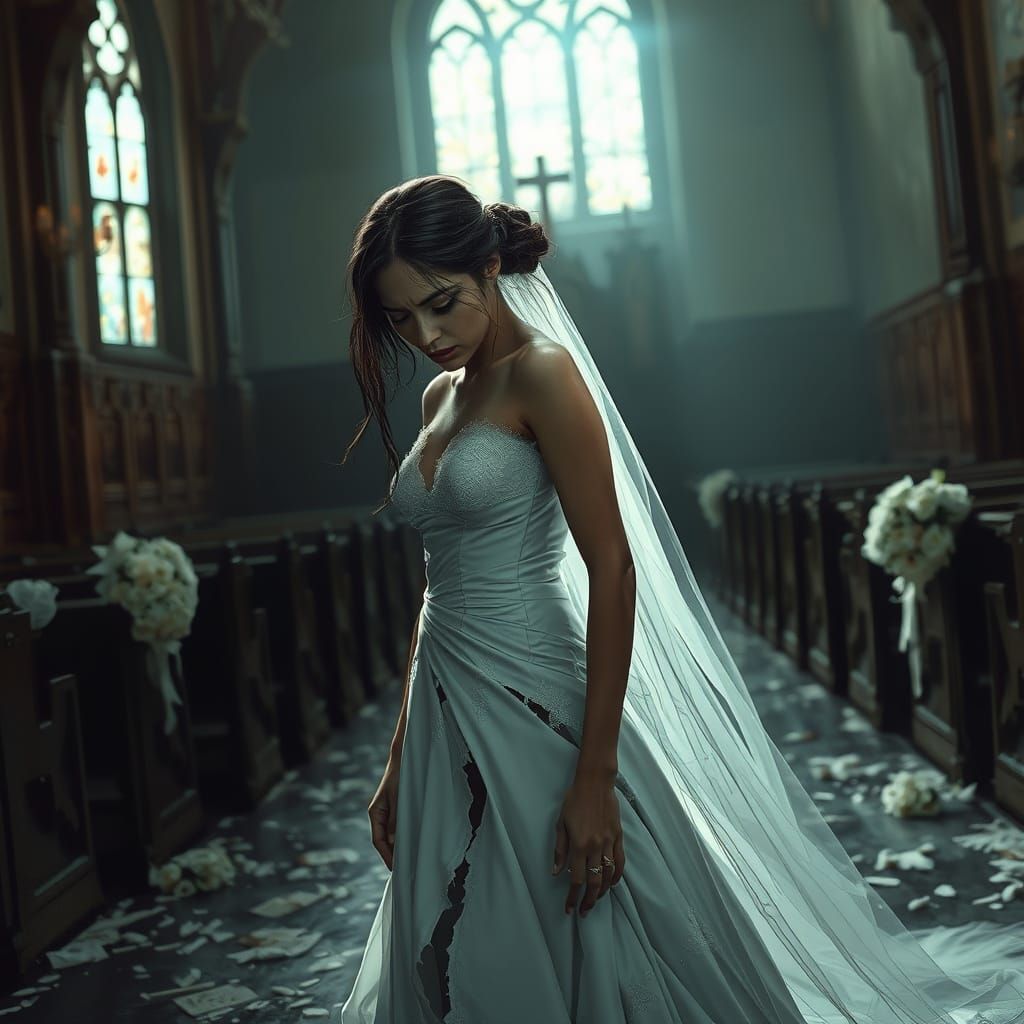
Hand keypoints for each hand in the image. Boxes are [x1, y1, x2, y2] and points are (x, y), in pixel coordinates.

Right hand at [368, 758, 400, 870]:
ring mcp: (388, 812)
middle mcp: (380, 814)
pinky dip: (404, 836)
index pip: (378, 841)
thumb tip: (394, 842)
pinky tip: (413, 843)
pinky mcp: (397, 809)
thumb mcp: (399, 798)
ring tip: (410, 861)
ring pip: (392, 835)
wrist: (405, 758)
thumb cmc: (400, 776)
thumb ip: (396, 820)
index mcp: (375, 813)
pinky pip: (399, 827)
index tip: (395, 869)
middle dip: (393, 855)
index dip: (386, 856)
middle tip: (405, 870)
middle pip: (384, 841)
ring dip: (400, 846)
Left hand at [551, 778, 624, 916]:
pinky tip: (612, 883)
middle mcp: (595, 846)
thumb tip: (557, 872)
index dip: (572, 897)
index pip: (577, 879)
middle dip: (589, 900)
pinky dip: (617, 875)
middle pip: (595, 882)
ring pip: (609, 874)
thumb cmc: (574, 800)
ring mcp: (609, 842)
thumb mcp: (561, 824)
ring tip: (596, 900)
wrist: (595, 783)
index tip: (569, 908)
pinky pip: (620, 861)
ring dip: (602, 891)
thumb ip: (560, 849)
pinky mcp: (618, 836)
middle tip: (583, 911)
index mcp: (579, 844)